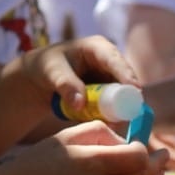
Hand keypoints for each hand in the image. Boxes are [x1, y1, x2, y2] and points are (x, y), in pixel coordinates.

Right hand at [4, 121, 166, 174]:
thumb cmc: (35, 164)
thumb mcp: (64, 137)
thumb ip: (98, 132)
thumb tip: (123, 141)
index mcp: (93, 162)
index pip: (138, 157)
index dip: (144, 149)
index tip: (140, 143)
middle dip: (156, 165)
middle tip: (163, 157)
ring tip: (155, 173)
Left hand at [24, 36, 141, 115]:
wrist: (39, 78)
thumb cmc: (45, 67)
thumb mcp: (52, 73)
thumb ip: (65, 85)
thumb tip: (81, 103)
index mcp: (98, 48)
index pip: (115, 61)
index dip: (126, 75)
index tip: (135, 91)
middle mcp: (109, 63)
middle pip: (124, 81)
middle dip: (127, 99)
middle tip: (125, 118)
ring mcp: (110, 80)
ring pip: (121, 97)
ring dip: (119, 111)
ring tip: (113, 125)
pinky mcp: (107, 95)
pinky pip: (113, 108)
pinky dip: (110, 117)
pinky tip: (107, 126)